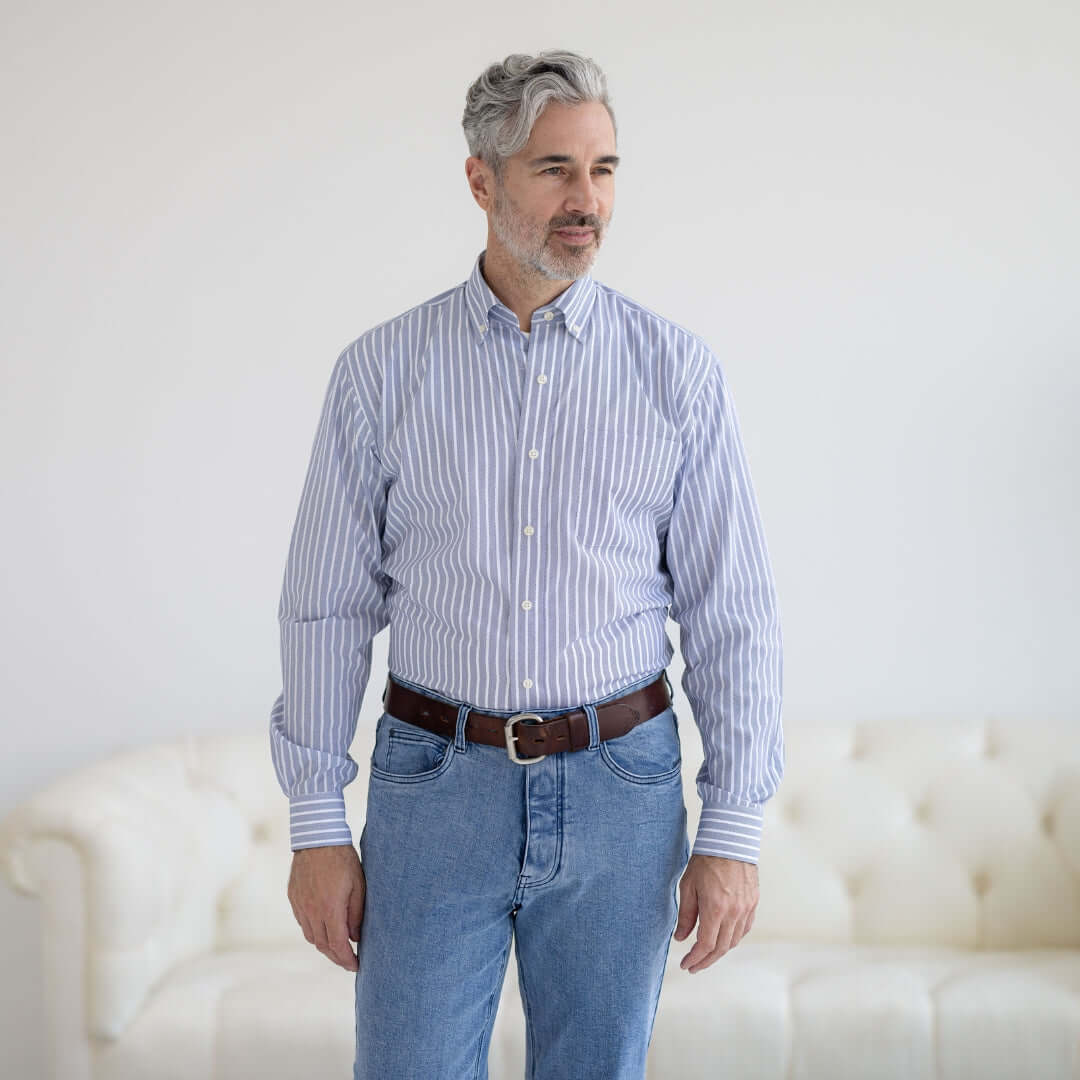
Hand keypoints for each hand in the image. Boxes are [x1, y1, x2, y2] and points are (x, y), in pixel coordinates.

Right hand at [287, 844, 365, 971]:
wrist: (317, 837)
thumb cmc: (343, 859)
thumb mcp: (358, 885)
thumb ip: (356, 914)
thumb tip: (356, 937)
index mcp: (330, 909)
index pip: (338, 945)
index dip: (347, 959)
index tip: (356, 966)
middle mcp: (311, 911)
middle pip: (322, 945)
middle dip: (336, 957)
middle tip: (349, 962)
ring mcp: (300, 905)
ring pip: (311, 936)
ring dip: (324, 946)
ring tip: (337, 947)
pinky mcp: (293, 898)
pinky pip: (302, 923)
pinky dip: (313, 931)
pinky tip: (323, 928)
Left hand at [673, 853, 757, 972]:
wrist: (729, 840)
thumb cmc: (706, 860)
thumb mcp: (688, 885)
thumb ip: (686, 914)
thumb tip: (681, 938)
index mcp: (715, 908)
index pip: (706, 945)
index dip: (695, 958)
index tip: (686, 964)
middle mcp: (734, 912)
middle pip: (721, 948)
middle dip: (706, 961)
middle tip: (694, 966)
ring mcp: (746, 908)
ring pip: (734, 940)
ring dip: (720, 952)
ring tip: (706, 954)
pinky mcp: (753, 902)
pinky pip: (744, 929)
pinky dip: (733, 938)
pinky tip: (723, 939)